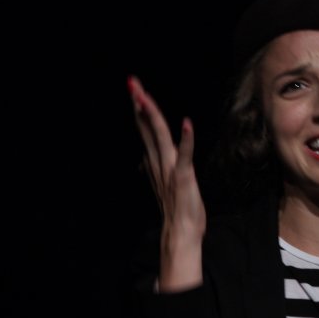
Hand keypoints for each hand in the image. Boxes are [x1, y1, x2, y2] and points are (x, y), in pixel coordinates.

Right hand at [128, 75, 205, 290]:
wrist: (181, 234)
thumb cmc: (178, 209)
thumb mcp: (165, 184)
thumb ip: (155, 168)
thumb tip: (145, 157)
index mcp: (156, 163)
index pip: (146, 131)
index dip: (140, 110)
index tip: (134, 90)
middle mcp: (160, 164)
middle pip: (148, 128)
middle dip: (141, 104)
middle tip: (132, 82)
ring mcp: (170, 170)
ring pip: (160, 137)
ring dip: (153, 116)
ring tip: (145, 96)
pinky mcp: (183, 178)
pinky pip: (184, 156)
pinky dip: (185, 140)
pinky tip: (186, 123)